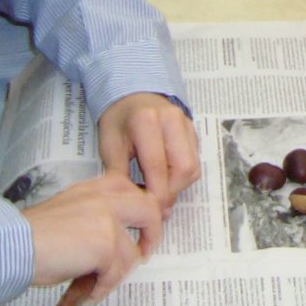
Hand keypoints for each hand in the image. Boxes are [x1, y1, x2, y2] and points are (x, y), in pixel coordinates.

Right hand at [24, 172, 161, 299]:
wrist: (14, 243)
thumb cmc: (33, 233)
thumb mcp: (70, 209)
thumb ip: (95, 213)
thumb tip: (116, 237)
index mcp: (96, 186)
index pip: (132, 189)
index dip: (144, 209)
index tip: (144, 228)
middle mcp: (106, 196)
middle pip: (150, 210)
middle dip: (152, 234)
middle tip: (143, 253)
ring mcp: (109, 219)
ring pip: (132, 253)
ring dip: (117, 274)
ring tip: (100, 283)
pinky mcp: (106, 244)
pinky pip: (116, 273)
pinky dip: (103, 287)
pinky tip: (89, 293)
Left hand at [97, 92, 200, 212]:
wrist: (133, 93)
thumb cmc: (118, 121)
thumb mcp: (109, 145)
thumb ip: (120, 174)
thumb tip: (135, 203)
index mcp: (146, 121)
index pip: (157, 165)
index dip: (156, 194)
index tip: (149, 212)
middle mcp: (172, 120)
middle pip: (184, 167)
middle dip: (172, 192)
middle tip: (157, 205)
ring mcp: (186, 123)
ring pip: (193, 166)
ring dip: (179, 186)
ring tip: (161, 192)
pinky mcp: (193, 129)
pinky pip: (195, 159)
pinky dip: (183, 176)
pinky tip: (167, 178)